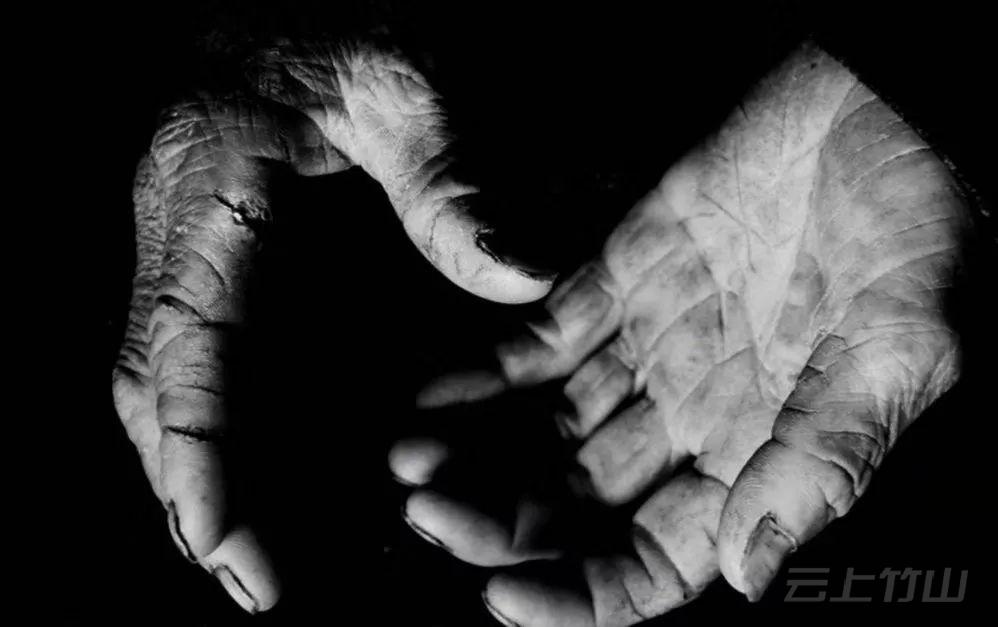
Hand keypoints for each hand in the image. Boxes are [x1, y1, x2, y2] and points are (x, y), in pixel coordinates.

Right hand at [112, 35, 553, 612]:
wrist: (306, 25)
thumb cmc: (351, 39)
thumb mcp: (410, 91)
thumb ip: (452, 182)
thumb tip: (526, 277)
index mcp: (211, 193)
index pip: (182, 337)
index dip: (195, 443)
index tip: (218, 536)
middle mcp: (186, 238)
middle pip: (157, 384)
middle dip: (194, 485)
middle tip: (248, 580)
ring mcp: (198, 259)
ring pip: (175, 388)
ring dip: (211, 475)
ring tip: (258, 564)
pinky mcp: (226, 274)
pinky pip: (216, 365)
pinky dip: (237, 433)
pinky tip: (281, 487)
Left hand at [390, 43, 971, 625]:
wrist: (882, 100)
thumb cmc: (923, 213)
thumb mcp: (903, 342)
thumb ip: (825, 456)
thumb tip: (750, 568)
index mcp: (767, 448)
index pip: (661, 558)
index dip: (584, 592)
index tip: (504, 597)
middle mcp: (702, 410)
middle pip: (584, 500)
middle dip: (503, 520)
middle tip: (429, 514)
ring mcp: (656, 344)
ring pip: (549, 428)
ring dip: (479, 450)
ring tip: (410, 461)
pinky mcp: (622, 276)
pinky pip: (542, 341)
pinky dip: (487, 372)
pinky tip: (437, 394)